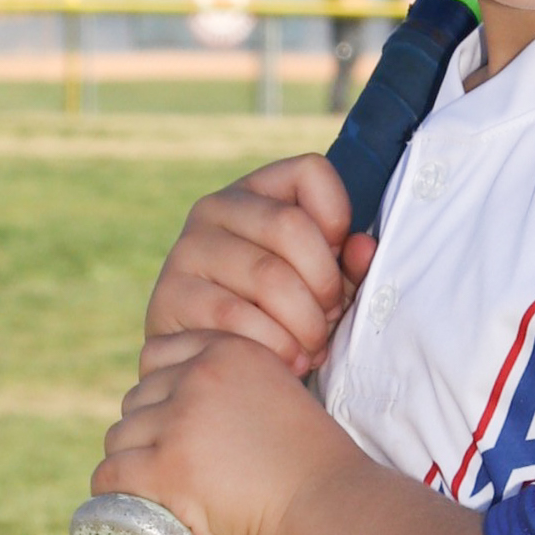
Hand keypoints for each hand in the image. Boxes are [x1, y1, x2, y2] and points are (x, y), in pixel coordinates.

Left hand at [94, 331, 355, 534]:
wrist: (331, 507)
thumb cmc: (318, 469)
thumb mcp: (283, 401)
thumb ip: (247, 392)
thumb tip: (212, 416)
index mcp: (231, 352)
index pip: (161, 355)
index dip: (159, 390)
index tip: (170, 422)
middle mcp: (200, 377)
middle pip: (138, 398)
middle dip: (145, 430)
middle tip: (165, 466)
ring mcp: (179, 422)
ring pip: (121, 436)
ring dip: (129, 461)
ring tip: (149, 489)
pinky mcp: (166, 468)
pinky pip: (112, 475)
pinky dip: (112, 492)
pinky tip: (121, 505)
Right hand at [140, 156, 377, 382]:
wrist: (212, 362)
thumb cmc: (279, 314)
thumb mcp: (321, 283)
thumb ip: (349, 264)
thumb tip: (364, 248)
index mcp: (256, 192)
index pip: (310, 172)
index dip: (339, 219)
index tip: (338, 260)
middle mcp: (215, 208)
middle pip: (291, 226)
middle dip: (325, 285)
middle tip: (329, 321)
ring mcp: (187, 249)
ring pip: (269, 277)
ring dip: (304, 325)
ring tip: (311, 350)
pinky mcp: (171, 294)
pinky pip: (236, 318)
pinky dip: (274, 346)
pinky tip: (286, 362)